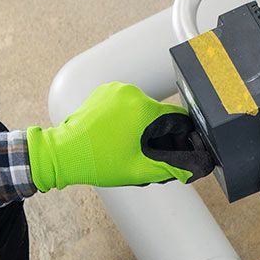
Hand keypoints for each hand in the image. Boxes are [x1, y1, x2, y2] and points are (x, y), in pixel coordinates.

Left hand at [26, 82, 211, 191]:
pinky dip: (127, 117)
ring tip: (129, 146)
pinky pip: (126, 104)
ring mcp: (115, 89)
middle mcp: (130, 92)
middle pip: (159, 115)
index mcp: (142, 108)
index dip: (183, 138)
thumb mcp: (139, 170)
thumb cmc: (96, 161)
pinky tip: (118, 135)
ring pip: (143, 109)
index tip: (178, 151)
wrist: (63, 153)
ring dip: (143, 127)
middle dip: (159, 136)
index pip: (178, 120)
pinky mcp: (104, 91)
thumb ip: (172, 168)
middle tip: (147, 155)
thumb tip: (196, 168)